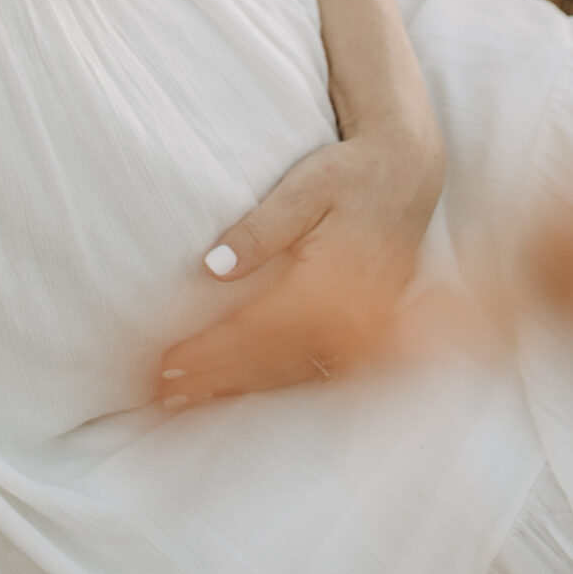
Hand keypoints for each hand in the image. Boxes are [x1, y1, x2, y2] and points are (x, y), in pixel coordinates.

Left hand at [155, 127, 443, 407]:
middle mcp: (348, 317)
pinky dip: (276, 382)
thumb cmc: (350, 175)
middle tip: (164, 393)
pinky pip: (317, 369)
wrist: (408, 173)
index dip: (210, 352)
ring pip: (292, 373)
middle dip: (216, 379)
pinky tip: (245, 388)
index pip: (257, 331)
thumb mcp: (303, 189)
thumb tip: (213, 267)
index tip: (168, 364)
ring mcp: (361, 330)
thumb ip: (260, 230)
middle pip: (270, 361)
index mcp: (328, 284)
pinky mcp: (366, 332)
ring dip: (241, 387)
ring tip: (192, 399)